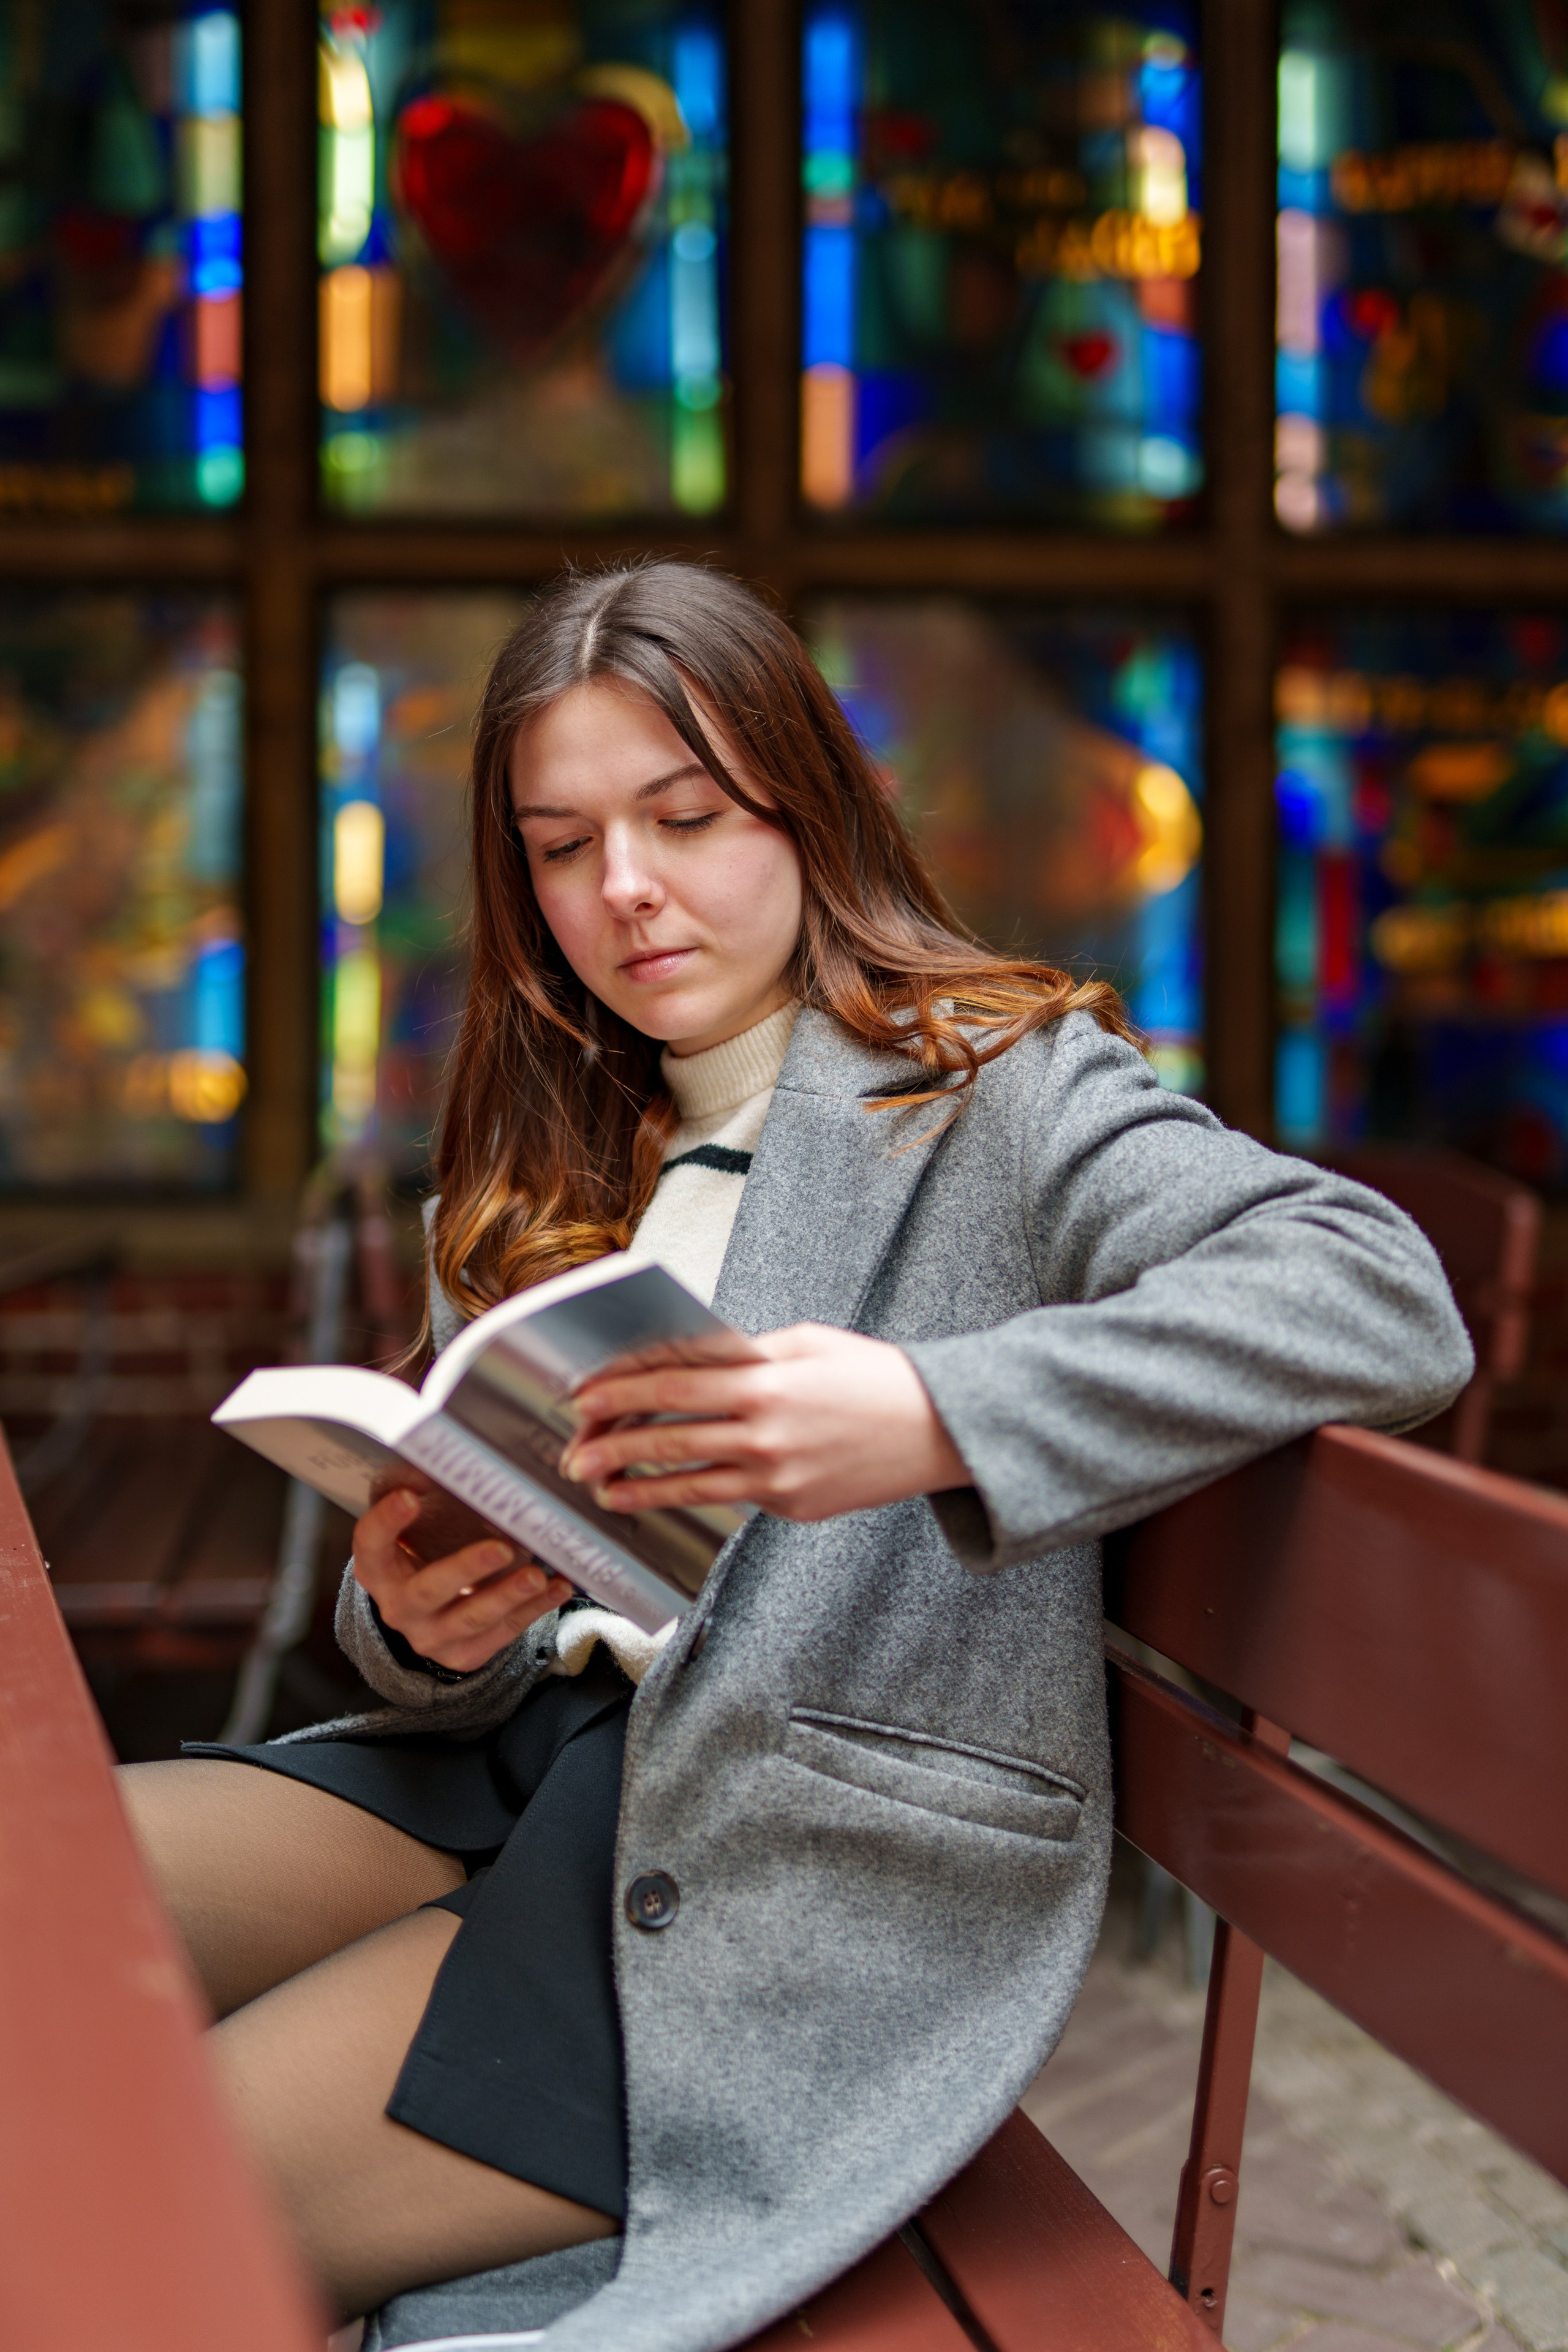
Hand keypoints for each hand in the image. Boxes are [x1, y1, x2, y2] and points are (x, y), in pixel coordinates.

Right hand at [352, 1488, 573, 1674]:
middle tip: (501, 1548)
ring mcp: (430, 1636)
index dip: (386, 1522)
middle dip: (466, 1569)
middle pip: (428, 1589)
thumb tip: (458, 1453)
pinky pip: (502, 1633)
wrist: (428, 1619)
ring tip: (538, 1575)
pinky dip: (534, 1610)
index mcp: (378, 1569)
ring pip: (471, 1617)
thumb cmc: (425, 1557)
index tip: (409, 1496)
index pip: (371, 1544)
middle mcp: (398, 1606)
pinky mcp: (464, 1654)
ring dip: (508, 1595)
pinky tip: (557, 1588)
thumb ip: (427, 1500)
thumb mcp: (415, 1534)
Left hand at [561, 1324, 969, 1522]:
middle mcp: (765, 1433)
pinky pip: (730, 1498)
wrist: (938, 1429)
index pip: (673, 1385)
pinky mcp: (791, 1507)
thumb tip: (688, 1359)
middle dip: (612, 1448)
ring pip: (689, 1484)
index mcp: (765, 1382)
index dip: (620, 1392)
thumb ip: (745, 1353)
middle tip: (572, 1455)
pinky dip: (690, 1495)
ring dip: (637, 1487)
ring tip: (601, 1489)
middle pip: (669, 1439)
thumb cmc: (871, 1374)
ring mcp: (778, 1478)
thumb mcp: (806, 1343)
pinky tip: (661, 1495)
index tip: (582, 1399)